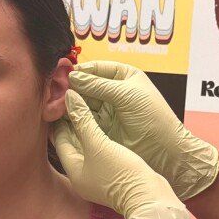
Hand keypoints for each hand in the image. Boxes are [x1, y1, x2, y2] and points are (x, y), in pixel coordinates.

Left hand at [52, 92, 194, 218]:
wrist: (149, 196)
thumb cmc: (122, 174)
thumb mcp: (98, 144)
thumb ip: (83, 120)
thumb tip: (70, 98)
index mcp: (73, 171)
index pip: (59, 140)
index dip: (60, 118)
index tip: (62, 100)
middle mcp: (82, 176)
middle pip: (72, 143)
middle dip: (73, 122)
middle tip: (75, 100)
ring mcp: (97, 177)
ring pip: (87, 146)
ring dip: (87, 128)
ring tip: (89, 106)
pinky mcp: (112, 175)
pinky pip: (100, 151)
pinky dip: (99, 137)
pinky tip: (105, 124)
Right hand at [69, 61, 218, 200]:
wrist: (165, 150)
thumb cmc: (153, 118)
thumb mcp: (126, 96)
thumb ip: (99, 86)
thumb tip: (74, 77)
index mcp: (124, 75)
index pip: (96, 68)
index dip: (80, 71)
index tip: (63, 75)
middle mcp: (114, 90)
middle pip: (86, 85)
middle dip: (71, 88)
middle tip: (53, 91)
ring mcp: (108, 109)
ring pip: (83, 102)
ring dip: (70, 103)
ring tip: (54, 103)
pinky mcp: (103, 127)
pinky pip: (84, 118)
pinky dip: (74, 117)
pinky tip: (61, 116)